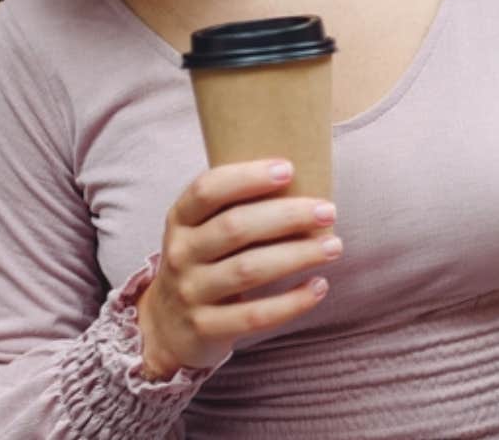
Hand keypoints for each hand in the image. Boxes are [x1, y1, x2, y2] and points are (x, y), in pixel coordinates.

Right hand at [136, 159, 340, 379]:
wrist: (165, 327)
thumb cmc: (203, 264)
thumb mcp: (202, 232)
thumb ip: (235, 208)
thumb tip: (304, 180)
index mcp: (181, 220)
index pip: (207, 189)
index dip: (247, 177)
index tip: (288, 170)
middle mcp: (181, 253)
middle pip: (235, 227)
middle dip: (287, 216)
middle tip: (328, 211)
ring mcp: (190, 292)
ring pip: (249, 270)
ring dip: (297, 255)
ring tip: (334, 246)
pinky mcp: (205, 328)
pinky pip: (255, 315)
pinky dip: (291, 301)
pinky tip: (318, 286)